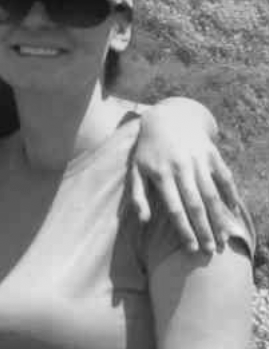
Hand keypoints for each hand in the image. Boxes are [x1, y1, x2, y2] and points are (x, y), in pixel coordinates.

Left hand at [129, 100, 240, 253]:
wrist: (168, 118)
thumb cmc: (148, 150)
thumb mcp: (136, 169)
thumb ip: (138, 195)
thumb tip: (143, 220)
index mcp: (160, 174)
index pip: (174, 208)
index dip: (184, 229)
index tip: (191, 249)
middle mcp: (180, 168)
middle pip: (195, 204)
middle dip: (204, 230)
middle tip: (210, 251)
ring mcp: (198, 160)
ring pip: (212, 194)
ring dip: (219, 218)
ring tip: (223, 239)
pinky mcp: (212, 154)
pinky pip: (225, 178)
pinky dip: (231, 195)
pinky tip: (234, 213)